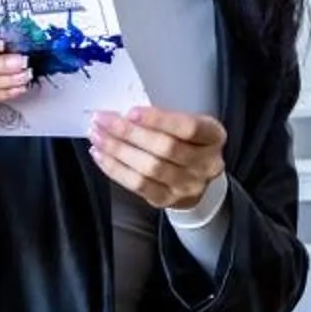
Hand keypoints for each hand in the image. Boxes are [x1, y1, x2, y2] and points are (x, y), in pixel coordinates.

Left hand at [89, 106, 227, 212]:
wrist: (198, 179)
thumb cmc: (188, 144)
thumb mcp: (188, 124)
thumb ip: (164, 119)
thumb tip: (124, 114)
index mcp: (213, 136)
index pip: (188, 127)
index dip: (158, 120)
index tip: (130, 112)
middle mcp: (205, 163)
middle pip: (164, 148)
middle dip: (128, 132)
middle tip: (103, 120)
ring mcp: (187, 185)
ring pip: (148, 168)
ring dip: (117, 150)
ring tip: (98, 136)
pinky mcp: (167, 200)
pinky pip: (137, 184)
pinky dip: (115, 169)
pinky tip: (101, 156)